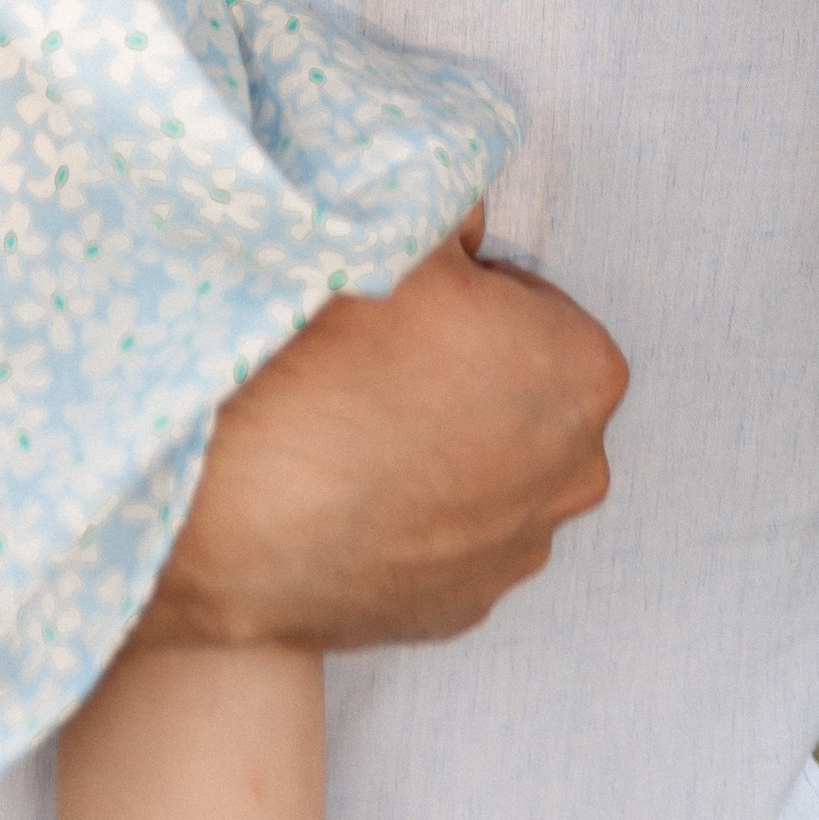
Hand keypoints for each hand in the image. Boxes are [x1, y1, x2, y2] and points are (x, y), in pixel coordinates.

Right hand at [135, 212, 626, 653]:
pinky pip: (446, 538)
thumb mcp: (400, 230)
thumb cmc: (326, 356)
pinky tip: (348, 488)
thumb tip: (465, 216)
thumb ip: (456, 206)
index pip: (536, 306)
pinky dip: (411, 513)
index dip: (469, 294)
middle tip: (380, 358)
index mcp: (583, 372)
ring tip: (355, 423)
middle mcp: (574, 474)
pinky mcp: (458, 613)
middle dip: (472, 374)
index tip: (411, 303)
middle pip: (525, 394)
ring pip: (489, 471)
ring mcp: (516, 554)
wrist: (235, 503)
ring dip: (443, 447)